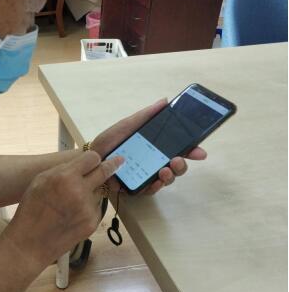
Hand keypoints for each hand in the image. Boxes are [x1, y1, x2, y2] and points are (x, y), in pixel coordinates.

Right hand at [8, 150, 122, 270]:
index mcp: (65, 177)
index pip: (93, 158)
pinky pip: (96, 208)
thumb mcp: (40, 181)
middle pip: (105, 172)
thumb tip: (82, 163)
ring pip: (98, 192)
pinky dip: (88, 208)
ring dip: (92, 192)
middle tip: (119, 161)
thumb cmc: (31, 210)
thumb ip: (63, 169)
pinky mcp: (92, 223)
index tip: (98, 159)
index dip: (93, 158)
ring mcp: (88, 209)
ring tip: (72, 202)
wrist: (31, 243)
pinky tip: (73, 215)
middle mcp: (80, 191)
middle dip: (113, 165)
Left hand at [91, 100, 207, 196]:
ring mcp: (146, 175)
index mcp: (155, 147)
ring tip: (166, 169)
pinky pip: (150, 190)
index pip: (178, 149)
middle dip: (182, 165)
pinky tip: (157, 181)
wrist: (91, 157)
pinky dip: (155, 186)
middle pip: (176, 167)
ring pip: (166, 179)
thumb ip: (146, 115)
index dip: (191, 150)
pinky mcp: (135, 187)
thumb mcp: (128, 125)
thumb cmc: (110, 141)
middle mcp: (154, 162)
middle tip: (178, 160)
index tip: (200, 152)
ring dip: (171, 176)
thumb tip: (165, 101)